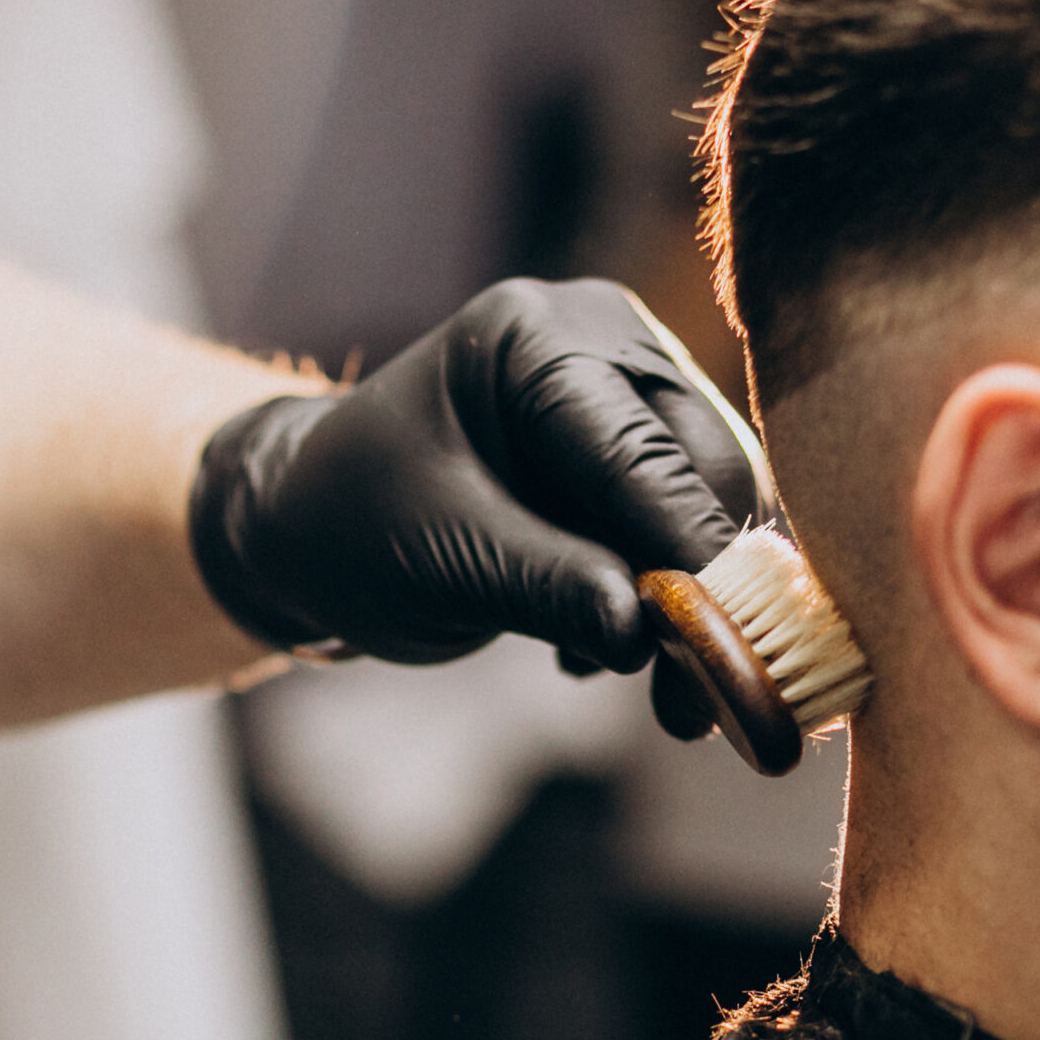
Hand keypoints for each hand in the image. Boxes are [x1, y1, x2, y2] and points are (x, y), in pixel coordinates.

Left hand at [190, 278, 772, 674]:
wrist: (307, 529)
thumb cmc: (350, 525)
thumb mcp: (444, 561)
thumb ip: (550, 589)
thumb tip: (644, 636)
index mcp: (536, 338)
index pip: (642, 452)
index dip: (691, 553)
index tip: (732, 642)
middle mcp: (597, 343)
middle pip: (701, 470)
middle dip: (702, 590)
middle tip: (693, 701)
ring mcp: (620, 395)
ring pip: (705, 509)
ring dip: (683, 607)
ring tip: (644, 690)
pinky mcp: (627, 457)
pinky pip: (679, 532)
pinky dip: (654, 601)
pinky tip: (587, 647)